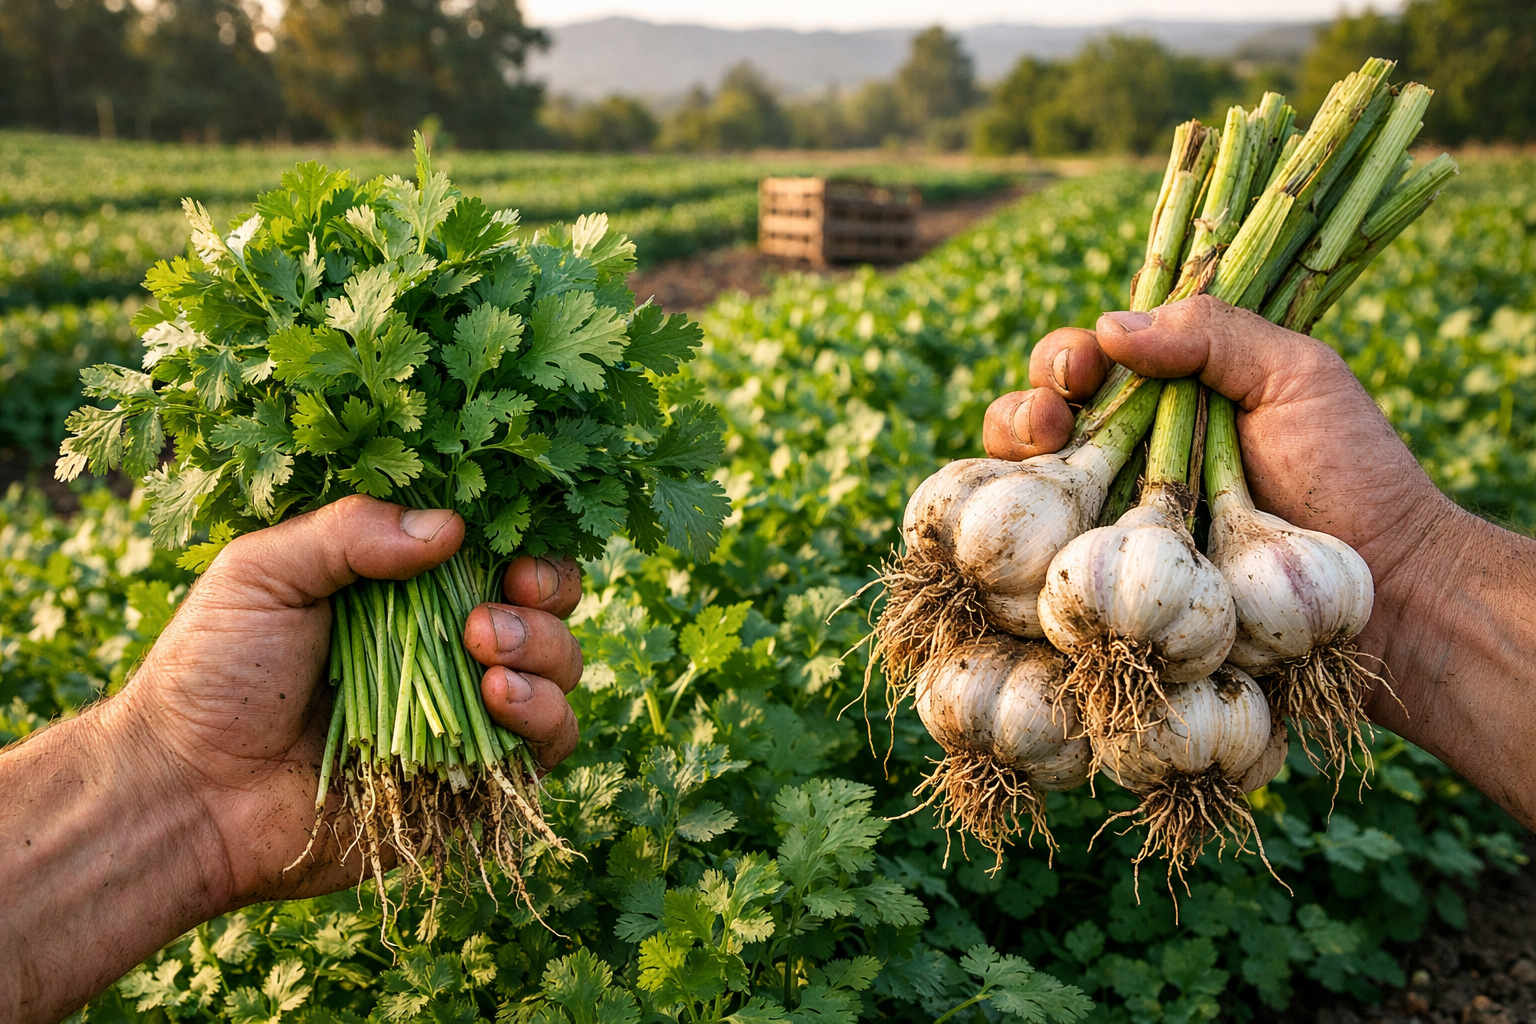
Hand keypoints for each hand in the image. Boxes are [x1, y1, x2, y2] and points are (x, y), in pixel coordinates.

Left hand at [0, 495, 586, 1021]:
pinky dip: (545, 716)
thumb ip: (350, 533)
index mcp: (409, 594)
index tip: (509, 555)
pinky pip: (550, 747)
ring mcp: (470, 716)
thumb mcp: (263, 572)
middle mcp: (450, 650)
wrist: (188, 792)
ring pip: (562, 671)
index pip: (500, 556)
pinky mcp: (477, 783)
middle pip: (548, 608)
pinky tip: (498, 698)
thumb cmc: (212, 673)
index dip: (525, 549)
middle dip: (544, 599)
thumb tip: (451, 528)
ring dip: (545, 652)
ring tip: (485, 653)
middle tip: (483, 617)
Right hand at [980, 295, 1535, 825]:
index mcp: (1165, 402)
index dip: (1066, 359)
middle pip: (1035, 423)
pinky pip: (1043, 566)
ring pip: (1024, 491)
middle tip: (1052, 422)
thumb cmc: (1353, 476)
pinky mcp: (1113, 591)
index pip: (1086, 368)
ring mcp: (1115, 529)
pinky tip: (1028, 536)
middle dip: (1025, 410)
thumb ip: (1214, 332)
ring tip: (1047, 467)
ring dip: (1012, 466)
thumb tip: (1111, 326)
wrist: (1386, 590)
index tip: (1083, 370)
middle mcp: (1127, 461)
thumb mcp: (1296, 376)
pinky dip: (1020, 547)